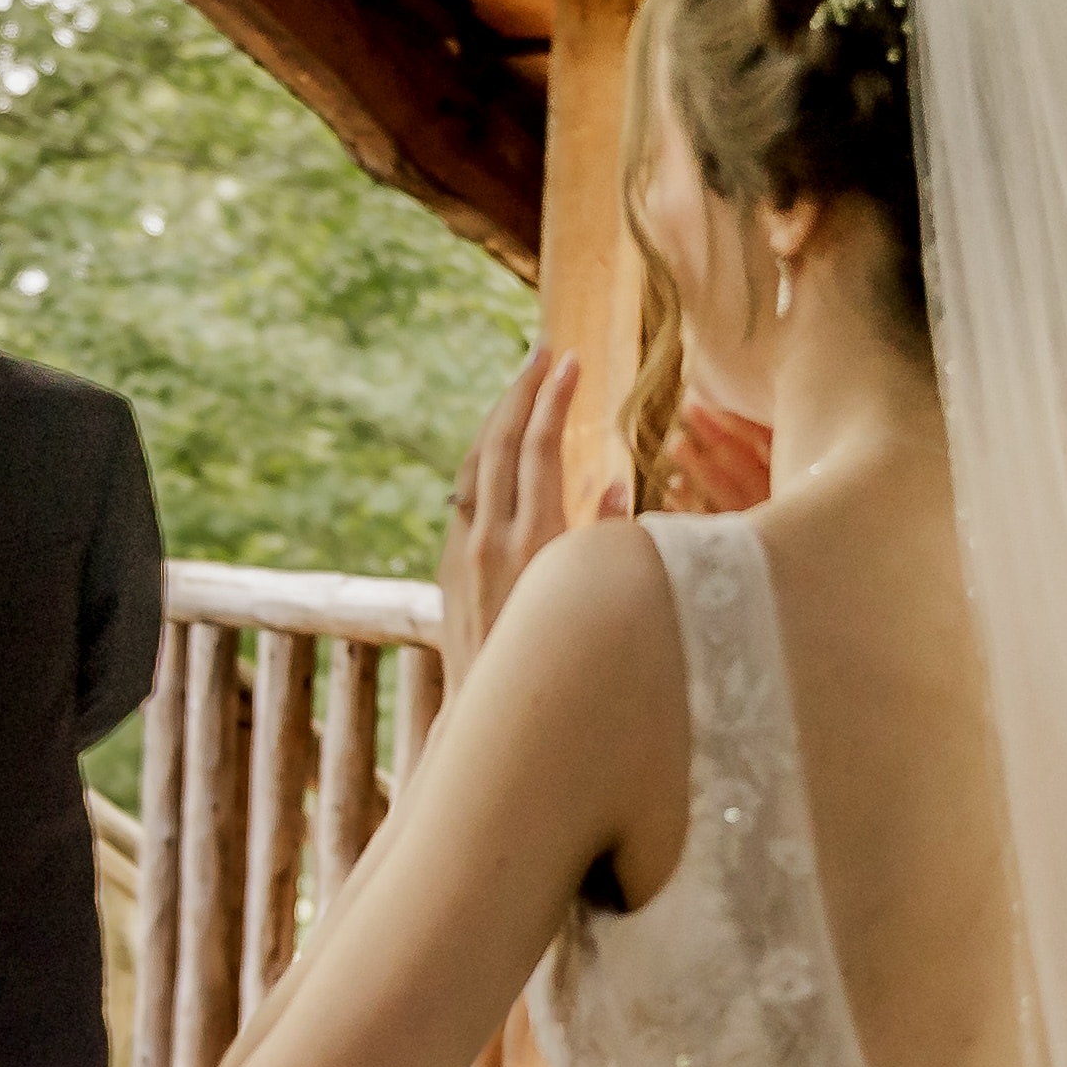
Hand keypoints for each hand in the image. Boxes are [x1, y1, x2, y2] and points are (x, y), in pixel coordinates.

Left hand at [441, 346, 623, 677]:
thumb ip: (606, 537)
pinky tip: (500, 447)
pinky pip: (465, 494)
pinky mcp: (450, 564)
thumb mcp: (592, 594)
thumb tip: (616, 484)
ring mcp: (464, 550)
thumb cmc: (563, 658)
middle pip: (501, 443)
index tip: (571, 361)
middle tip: (543, 352)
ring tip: (521, 385)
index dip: (554, 399)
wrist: (495, 714)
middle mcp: (491, 538)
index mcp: (534, 540)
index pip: (542, 447)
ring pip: (475, 464)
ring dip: (498, 419)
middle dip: (523, 391)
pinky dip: (484, 460)